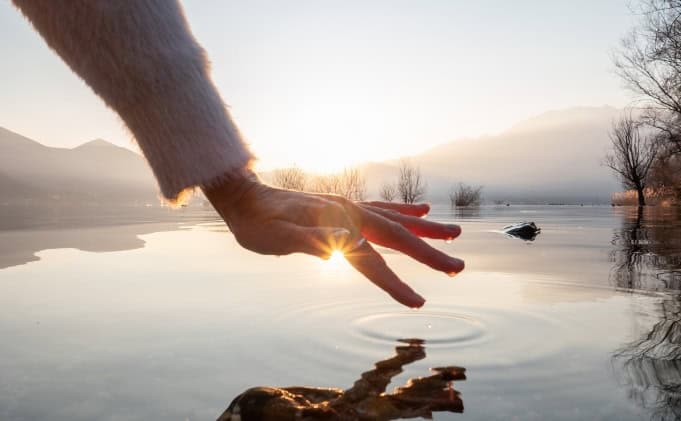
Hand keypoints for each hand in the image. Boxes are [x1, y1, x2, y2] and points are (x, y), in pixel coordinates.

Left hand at [202, 170, 463, 307]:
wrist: (244, 198)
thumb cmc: (256, 225)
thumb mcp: (275, 237)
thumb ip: (308, 240)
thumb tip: (345, 244)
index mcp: (336, 225)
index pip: (372, 261)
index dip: (395, 283)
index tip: (419, 303)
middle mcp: (349, 213)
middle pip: (397, 237)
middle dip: (429, 254)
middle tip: (459, 268)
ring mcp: (349, 207)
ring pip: (397, 220)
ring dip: (427, 230)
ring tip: (455, 235)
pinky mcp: (345, 206)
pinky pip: (383, 209)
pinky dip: (405, 211)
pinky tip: (422, 210)